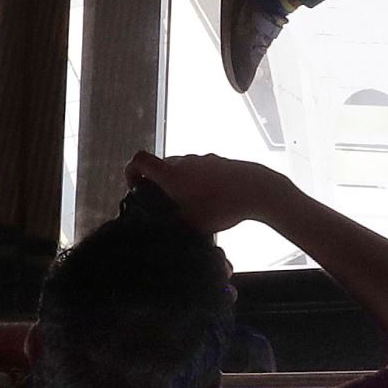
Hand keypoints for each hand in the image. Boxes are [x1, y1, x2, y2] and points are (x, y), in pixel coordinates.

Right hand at [127, 150, 294, 236]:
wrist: (256, 190)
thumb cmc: (220, 207)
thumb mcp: (190, 224)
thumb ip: (171, 223)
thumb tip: (160, 228)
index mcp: (170, 174)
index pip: (138, 160)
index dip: (131, 172)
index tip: (136, 188)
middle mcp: (183, 161)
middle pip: (160, 166)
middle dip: (158, 184)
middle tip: (165, 205)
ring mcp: (202, 159)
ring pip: (181, 169)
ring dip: (179, 184)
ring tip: (191, 205)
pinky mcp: (218, 162)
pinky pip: (199, 170)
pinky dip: (197, 182)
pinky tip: (211, 200)